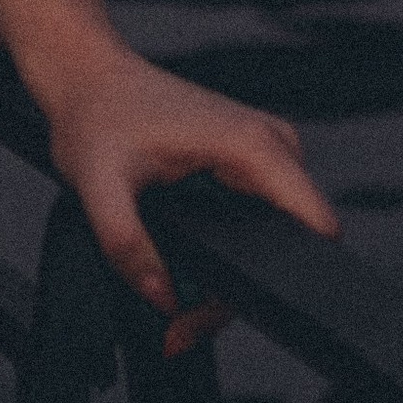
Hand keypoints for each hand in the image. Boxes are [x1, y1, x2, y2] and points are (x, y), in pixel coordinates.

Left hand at [38, 40, 339, 350]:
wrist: (87, 78)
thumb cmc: (95, 116)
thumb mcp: (97, 184)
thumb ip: (127, 244)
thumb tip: (164, 299)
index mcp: (253, 145)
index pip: (314, 228)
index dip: (282, 283)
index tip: (220, 306)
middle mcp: (273, 146)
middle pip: (286, 249)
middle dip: (233, 295)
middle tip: (176, 324)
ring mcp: (265, 154)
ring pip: (270, 245)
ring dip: (223, 282)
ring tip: (170, 299)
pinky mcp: (250, 164)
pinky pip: (256, 227)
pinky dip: (221, 256)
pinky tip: (179, 265)